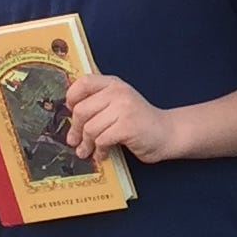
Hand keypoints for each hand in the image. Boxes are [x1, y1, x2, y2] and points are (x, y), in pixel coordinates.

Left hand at [60, 73, 177, 161]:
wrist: (167, 133)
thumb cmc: (139, 121)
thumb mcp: (119, 104)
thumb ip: (98, 103)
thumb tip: (69, 115)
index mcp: (114, 84)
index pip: (84, 82)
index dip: (72, 97)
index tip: (70, 111)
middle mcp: (118, 92)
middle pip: (82, 109)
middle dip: (75, 129)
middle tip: (74, 141)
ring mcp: (124, 108)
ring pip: (90, 128)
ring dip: (86, 144)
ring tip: (87, 151)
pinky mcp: (128, 127)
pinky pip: (102, 140)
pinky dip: (99, 151)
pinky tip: (102, 154)